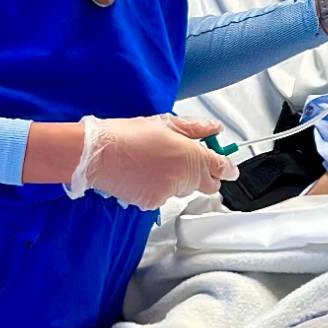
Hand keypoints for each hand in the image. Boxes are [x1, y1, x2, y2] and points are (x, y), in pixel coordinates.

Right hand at [67, 114, 237, 210]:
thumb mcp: (165, 123)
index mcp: (191, 155)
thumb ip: (195, 129)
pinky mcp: (153, 203)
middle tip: (185, 159)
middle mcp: (184, 177)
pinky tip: (143, 173)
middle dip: (202, 174)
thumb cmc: (126, 136)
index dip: (228, 168)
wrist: (97, 154)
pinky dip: (157, 188)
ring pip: (182, 191)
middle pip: (206, 184)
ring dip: (176, 180)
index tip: (229, 169)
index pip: (222, 167)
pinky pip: (163, 197)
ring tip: (155, 162)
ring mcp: (169, 192)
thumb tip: (213, 129)